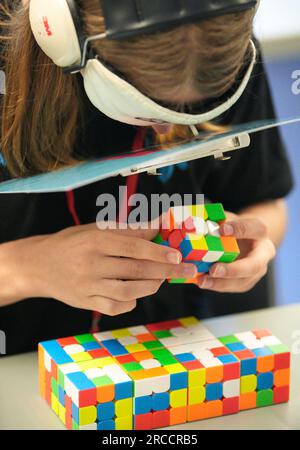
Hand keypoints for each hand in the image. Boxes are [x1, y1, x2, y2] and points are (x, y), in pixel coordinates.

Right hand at [17, 223, 197, 315]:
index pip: (134, 247)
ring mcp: (87, 286)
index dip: (158, 252)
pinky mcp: (85, 302)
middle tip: (185, 270)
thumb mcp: (96, 229)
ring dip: (151, 286)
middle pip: (136, 270)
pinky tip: (137, 292)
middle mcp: (91, 264)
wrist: (39, 265)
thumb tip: (159, 225)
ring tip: (162, 280)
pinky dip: (131, 301)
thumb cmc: (72, 243)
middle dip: (165, 271)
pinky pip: (114, 307)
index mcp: (95, 241)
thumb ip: (128, 230)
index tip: (177, 254)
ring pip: (128, 291)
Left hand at [198, 213, 275, 292]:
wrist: (242, 241)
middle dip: (233, 270)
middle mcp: (263, 254)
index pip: (254, 229)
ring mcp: (256, 271)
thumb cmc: (232, 227)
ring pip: (242, 281)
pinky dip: (216, 286)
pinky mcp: (245, 282)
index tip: (222, 229)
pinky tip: (202, 282)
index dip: (239, 229)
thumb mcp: (226, 219)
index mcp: (260, 232)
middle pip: (254, 265)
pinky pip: (232, 287)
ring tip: (202, 281)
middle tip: (214, 270)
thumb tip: (199, 224)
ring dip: (221, 283)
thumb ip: (216, 220)